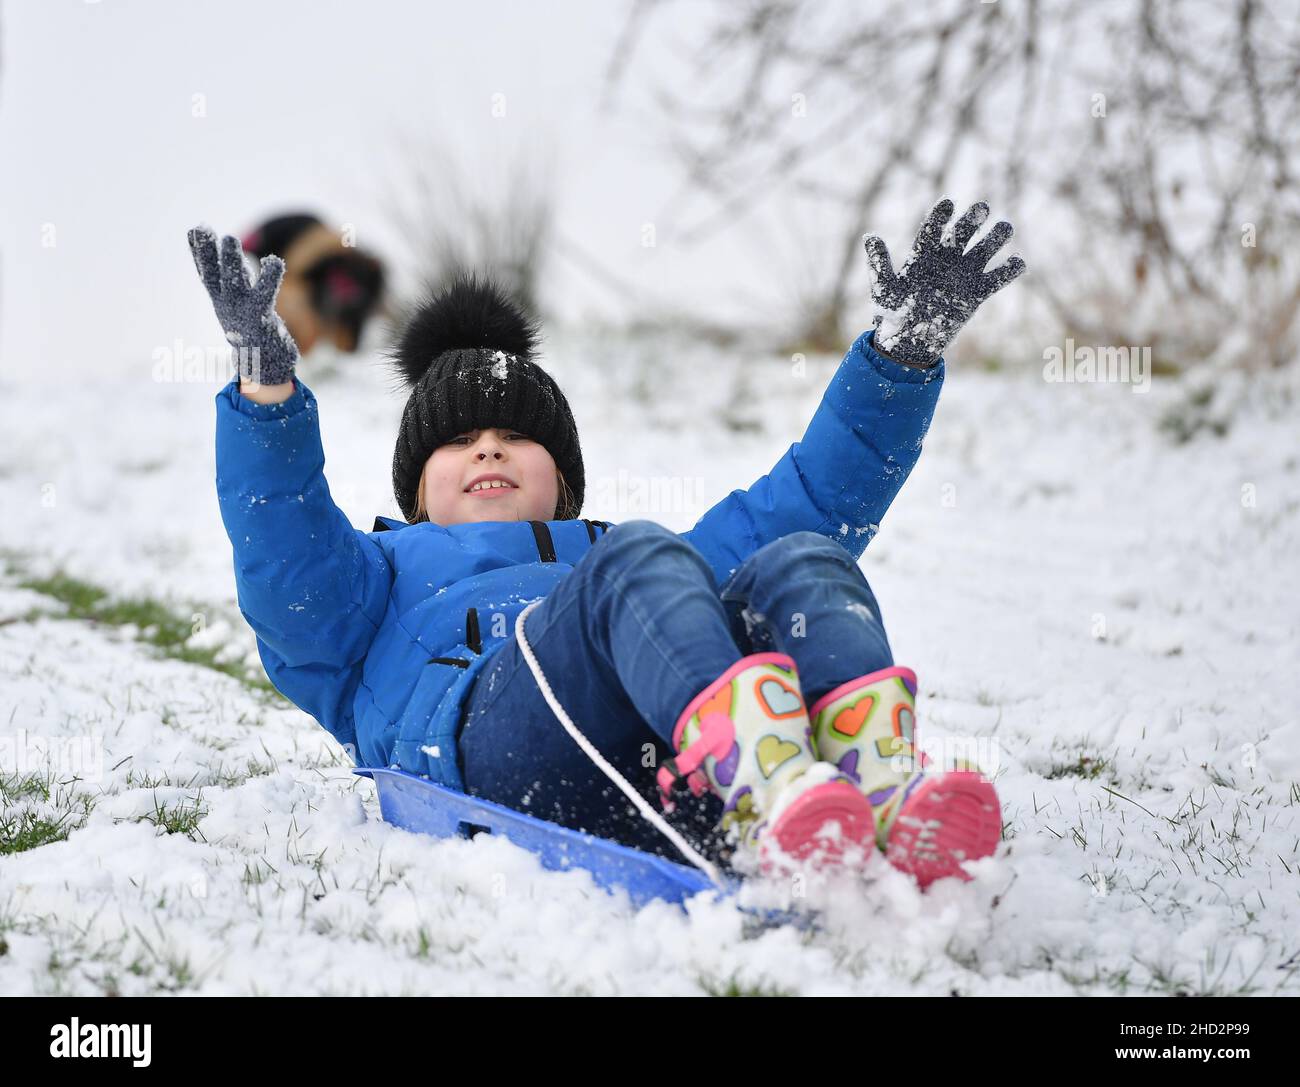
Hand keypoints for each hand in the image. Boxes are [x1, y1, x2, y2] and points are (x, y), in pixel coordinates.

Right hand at [188, 225, 299, 385]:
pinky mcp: (261, 316)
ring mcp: (242, 310)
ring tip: (229, 238)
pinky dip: (269, 277)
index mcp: (222, 301)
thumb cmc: (251, 328)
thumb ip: (232, 277)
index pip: (207, 274)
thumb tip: (223, 252)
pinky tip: (274, 261)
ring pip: (233, 283)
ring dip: (229, 261)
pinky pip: (265, 294)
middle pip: (215, 276)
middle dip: (209, 253)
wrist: (264, 364)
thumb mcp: (237, 301)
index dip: (199, 253)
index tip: (193, 230)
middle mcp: (228, 304)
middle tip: (205, 229)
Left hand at [863, 198, 1025, 367]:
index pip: (933, 229)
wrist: (910, 342)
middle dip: (973, 220)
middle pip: (963, 233)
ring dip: (996, 237)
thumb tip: (870, 237)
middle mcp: (946, 259)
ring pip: (984, 250)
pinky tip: (1018, 262)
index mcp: (924, 255)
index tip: (948, 204)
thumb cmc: (894, 314)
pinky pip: (996, 279)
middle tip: (982, 209)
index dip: (940, 216)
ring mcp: (963, 274)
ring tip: (1005, 229)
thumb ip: (880, 265)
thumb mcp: (885, 290)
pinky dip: (1009, 270)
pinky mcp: (976, 293)